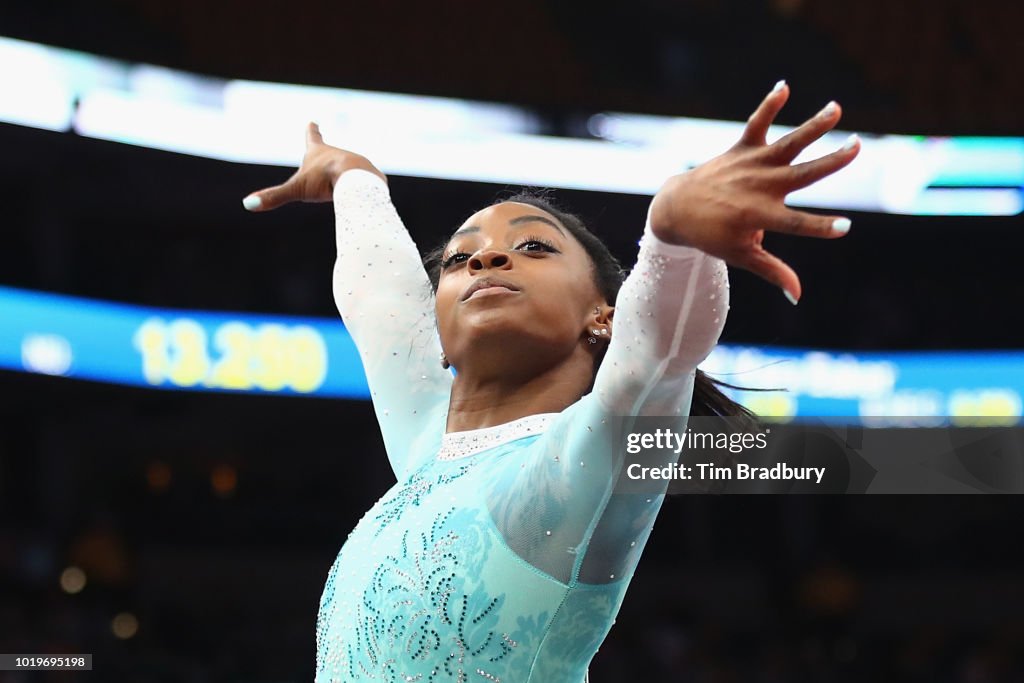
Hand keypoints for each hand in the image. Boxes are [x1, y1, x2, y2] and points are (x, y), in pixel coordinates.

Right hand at [241, 123, 386, 211]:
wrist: (357, 180)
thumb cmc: (325, 180)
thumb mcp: (297, 190)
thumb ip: (274, 197)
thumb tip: (247, 204)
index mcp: (319, 153)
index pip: (312, 138)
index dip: (311, 131)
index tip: (313, 122)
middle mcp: (339, 154)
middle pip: (331, 157)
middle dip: (328, 162)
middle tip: (327, 167)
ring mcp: (358, 163)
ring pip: (349, 174)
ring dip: (345, 181)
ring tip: (344, 189)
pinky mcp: (373, 177)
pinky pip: (366, 188)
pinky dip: (361, 193)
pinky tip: (363, 200)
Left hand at [648, 81, 859, 303]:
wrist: (676, 209)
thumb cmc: (712, 237)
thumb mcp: (741, 257)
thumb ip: (772, 272)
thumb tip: (798, 297)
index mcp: (760, 217)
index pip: (796, 225)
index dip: (820, 227)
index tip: (845, 227)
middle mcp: (758, 188)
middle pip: (800, 175)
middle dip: (830, 162)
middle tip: (856, 148)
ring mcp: (750, 166)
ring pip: (786, 144)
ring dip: (811, 126)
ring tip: (836, 109)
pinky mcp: (741, 149)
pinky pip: (756, 124)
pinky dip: (768, 105)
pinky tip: (784, 86)